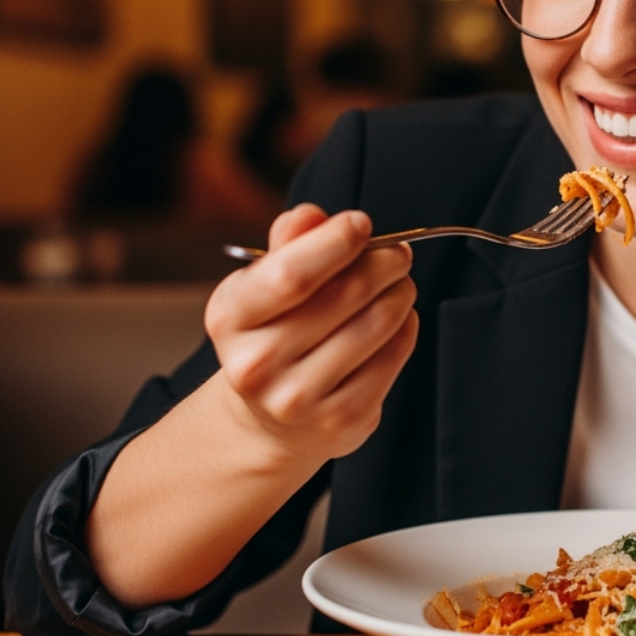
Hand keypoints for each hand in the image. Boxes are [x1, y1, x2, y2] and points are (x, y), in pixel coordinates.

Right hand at [204, 203, 418, 463]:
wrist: (269, 418)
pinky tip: (399, 319)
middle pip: (343, 294)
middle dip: (383, 262)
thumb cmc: (273, 333)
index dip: (335, 241)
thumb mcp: (263, 285)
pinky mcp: (340, 419)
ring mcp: (298, 398)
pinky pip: (393, 357)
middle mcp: (257, 364)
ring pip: (376, 324)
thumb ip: (288, 246)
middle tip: (397, 253)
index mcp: (230, 318)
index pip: (291, 273)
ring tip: (400, 284)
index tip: (360, 223)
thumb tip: (311, 216)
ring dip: (400, 293)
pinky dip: (406, 328)